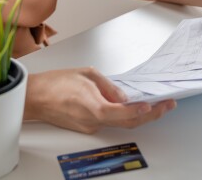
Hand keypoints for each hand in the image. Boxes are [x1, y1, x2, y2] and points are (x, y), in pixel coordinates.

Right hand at [24, 67, 175, 133]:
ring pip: (119, 122)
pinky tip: (131, 106)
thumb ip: (110, 87)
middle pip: (127, 122)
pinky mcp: (86, 126)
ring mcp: (89, 127)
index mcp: (94, 108)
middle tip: (166, 105)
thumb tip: (125, 97)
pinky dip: (122, 114)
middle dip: (150, 114)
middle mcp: (93, 122)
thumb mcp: (88, 75)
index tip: (158, 105)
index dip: (143, 111)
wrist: (34, 97)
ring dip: (137, 115)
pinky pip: (108, 121)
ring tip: (156, 104)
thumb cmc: (56, 83)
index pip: (124, 113)